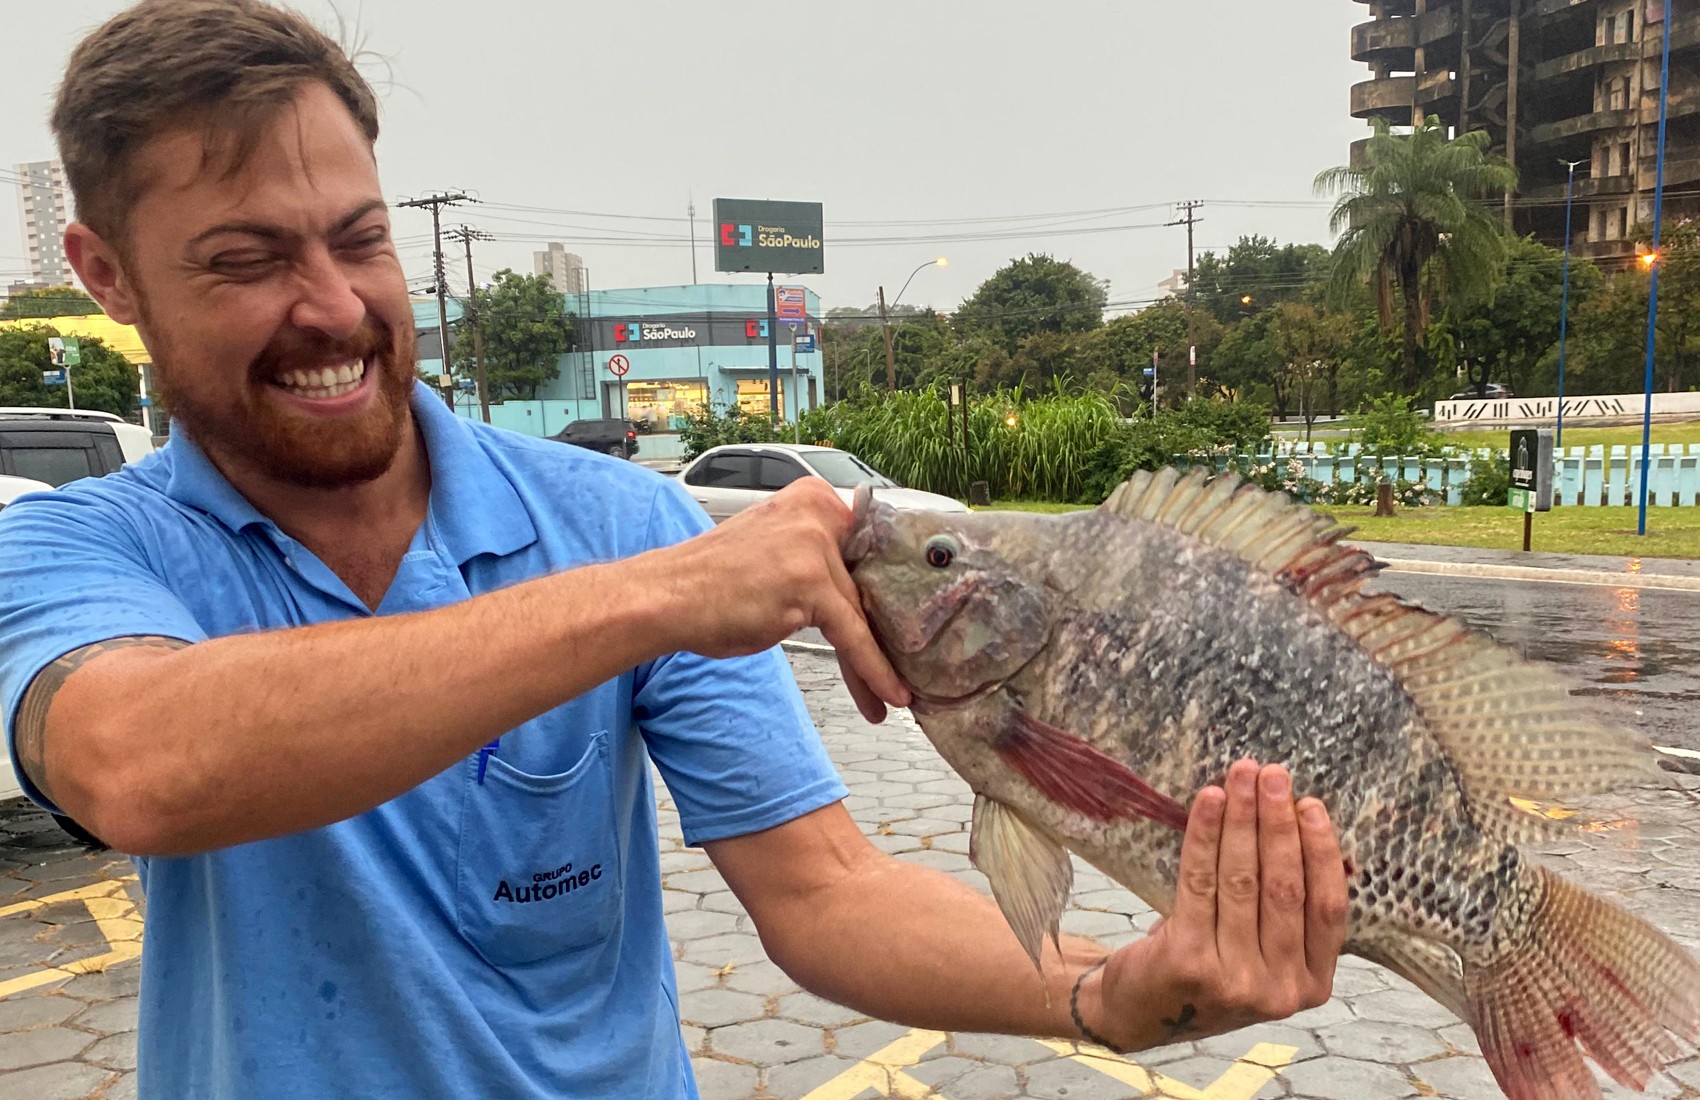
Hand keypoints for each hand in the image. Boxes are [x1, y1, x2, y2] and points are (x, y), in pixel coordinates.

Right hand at [651, 478, 909, 721]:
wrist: (668, 597)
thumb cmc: (712, 584)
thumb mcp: (776, 554)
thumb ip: (817, 561)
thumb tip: (859, 596)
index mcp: (813, 498)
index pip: (867, 551)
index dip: (888, 596)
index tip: (905, 629)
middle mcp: (819, 512)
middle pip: (866, 584)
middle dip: (885, 633)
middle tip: (903, 667)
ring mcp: (815, 545)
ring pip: (861, 614)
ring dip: (877, 661)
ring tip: (890, 694)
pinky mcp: (811, 583)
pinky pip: (853, 635)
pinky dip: (872, 669)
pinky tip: (886, 695)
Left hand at [1080, 759, 1347, 1049]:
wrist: (1140, 1008)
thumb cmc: (1210, 962)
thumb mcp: (1261, 949)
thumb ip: (1286, 907)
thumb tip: (1298, 818)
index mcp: (1312, 984)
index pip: (1328, 908)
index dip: (1321, 850)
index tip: (1310, 804)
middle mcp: (1280, 990)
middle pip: (1285, 888)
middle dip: (1278, 822)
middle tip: (1271, 775)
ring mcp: (1236, 981)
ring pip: (1242, 881)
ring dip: (1241, 820)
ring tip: (1238, 777)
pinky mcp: (1190, 963)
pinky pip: (1200, 883)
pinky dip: (1204, 836)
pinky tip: (1206, 802)